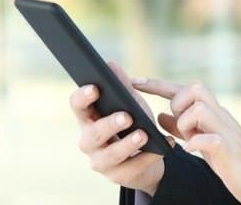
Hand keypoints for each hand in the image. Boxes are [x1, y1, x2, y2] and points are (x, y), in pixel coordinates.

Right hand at [69, 59, 175, 196]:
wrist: (147, 156)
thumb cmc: (133, 124)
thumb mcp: (130, 103)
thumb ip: (121, 85)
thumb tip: (110, 63)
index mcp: (88, 118)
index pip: (77, 106)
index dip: (83, 97)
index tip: (95, 88)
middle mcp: (88, 141)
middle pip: (93, 133)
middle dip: (109, 124)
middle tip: (127, 116)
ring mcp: (101, 161)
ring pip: (110, 155)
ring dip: (128, 144)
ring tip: (144, 134)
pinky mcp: (118, 176)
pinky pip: (132, 168)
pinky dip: (149, 156)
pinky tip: (163, 146)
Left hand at [132, 77, 240, 204]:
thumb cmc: (234, 163)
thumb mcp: (203, 142)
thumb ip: (184, 128)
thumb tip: (160, 115)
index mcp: (212, 114)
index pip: (183, 90)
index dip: (158, 84)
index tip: (134, 82)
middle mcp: (221, 116)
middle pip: (195, 88)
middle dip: (177, 102)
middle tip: (179, 126)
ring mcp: (227, 132)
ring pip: (199, 108)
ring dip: (186, 123)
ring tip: (189, 141)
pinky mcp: (230, 151)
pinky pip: (210, 139)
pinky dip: (196, 143)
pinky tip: (191, 151)